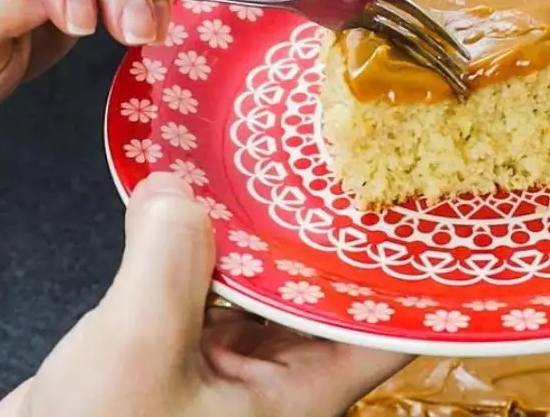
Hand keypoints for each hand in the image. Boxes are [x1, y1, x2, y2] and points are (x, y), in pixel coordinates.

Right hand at [0, 173, 411, 416]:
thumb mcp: (139, 348)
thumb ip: (168, 260)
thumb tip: (176, 191)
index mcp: (303, 393)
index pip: (386, 326)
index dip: (407, 269)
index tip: (410, 204)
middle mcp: (279, 380)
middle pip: (323, 291)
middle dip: (318, 231)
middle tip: (321, 157)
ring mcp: (230, 367)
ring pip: (263, 285)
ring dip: (252, 235)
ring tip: (256, 166)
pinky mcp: (182, 355)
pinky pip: (208, 291)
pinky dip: (200, 252)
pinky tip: (187, 206)